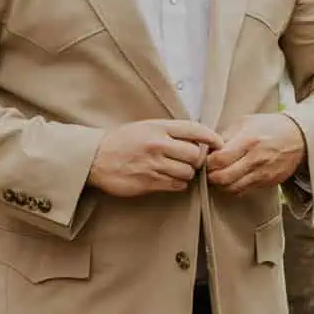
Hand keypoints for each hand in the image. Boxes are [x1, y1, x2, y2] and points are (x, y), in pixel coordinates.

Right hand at [89, 119, 221, 196]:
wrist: (95, 158)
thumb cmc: (122, 141)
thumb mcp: (145, 127)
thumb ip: (170, 131)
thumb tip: (198, 139)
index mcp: (158, 127)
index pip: (195, 130)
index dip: (211, 137)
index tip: (218, 144)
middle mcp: (158, 144)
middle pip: (195, 155)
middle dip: (197, 160)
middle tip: (192, 162)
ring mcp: (153, 165)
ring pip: (187, 173)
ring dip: (187, 174)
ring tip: (177, 170)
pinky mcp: (148, 182)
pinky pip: (176, 186)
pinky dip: (177, 184)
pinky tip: (169, 180)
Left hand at [206, 113, 305, 194]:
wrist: (298, 137)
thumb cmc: (269, 127)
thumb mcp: (246, 122)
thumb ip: (226, 136)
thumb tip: (207, 148)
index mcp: (247, 141)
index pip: (219, 159)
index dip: (207, 162)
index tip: (204, 159)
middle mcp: (255, 159)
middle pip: (223, 178)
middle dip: (210, 176)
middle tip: (208, 170)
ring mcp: (262, 173)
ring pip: (231, 188)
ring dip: (220, 184)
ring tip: (219, 175)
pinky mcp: (266, 182)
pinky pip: (243, 191)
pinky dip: (232, 188)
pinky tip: (232, 179)